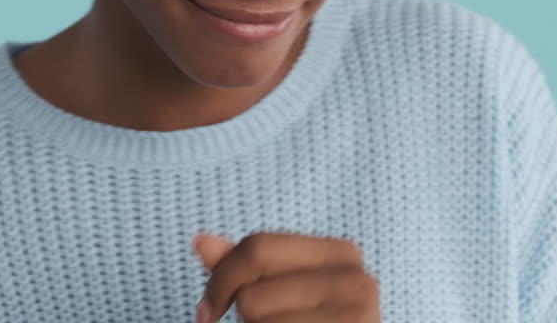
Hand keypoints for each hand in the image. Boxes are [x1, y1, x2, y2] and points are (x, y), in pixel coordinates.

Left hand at [192, 231, 379, 322]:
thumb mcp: (277, 291)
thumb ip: (242, 268)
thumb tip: (199, 241)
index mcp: (342, 254)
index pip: (258, 246)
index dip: (221, 279)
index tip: (206, 311)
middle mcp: (357, 280)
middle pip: (251, 294)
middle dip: (243, 319)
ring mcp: (356, 316)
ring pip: (257, 321)